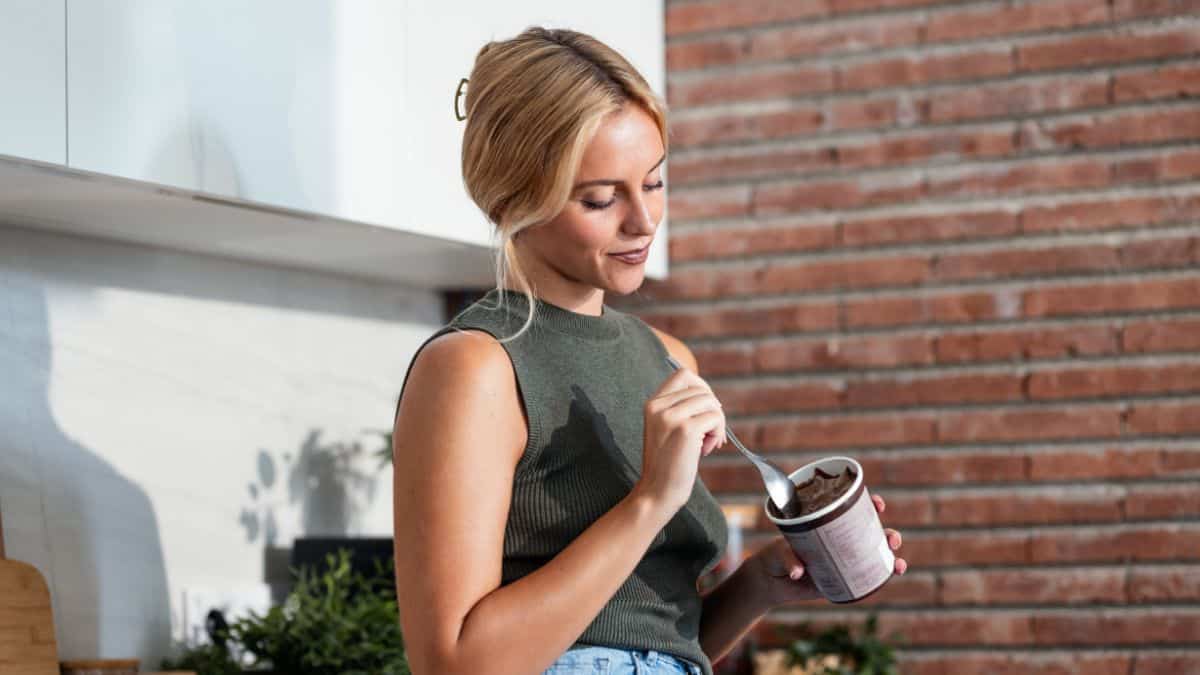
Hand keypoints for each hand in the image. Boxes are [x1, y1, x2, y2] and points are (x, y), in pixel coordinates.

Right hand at [636, 365, 726, 511]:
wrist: (657, 492)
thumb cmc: (667, 463)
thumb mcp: (666, 428)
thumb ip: (680, 408)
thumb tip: (711, 398)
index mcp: (653, 403)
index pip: (683, 375)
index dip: (702, 387)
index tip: (706, 409)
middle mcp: (659, 406)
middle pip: (701, 389)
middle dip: (712, 410)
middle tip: (710, 434)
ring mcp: (671, 416)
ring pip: (711, 402)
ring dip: (717, 423)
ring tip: (707, 444)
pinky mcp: (686, 430)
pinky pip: (715, 418)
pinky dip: (718, 433)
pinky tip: (706, 449)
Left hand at [748, 494, 906, 609]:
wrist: (769, 581)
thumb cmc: (774, 556)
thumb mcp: (779, 550)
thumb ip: (788, 556)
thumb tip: (798, 571)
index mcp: (827, 525)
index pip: (852, 510)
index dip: (869, 504)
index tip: (877, 503)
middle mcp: (840, 541)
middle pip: (872, 534)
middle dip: (888, 534)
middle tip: (891, 539)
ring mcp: (844, 560)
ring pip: (875, 556)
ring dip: (891, 556)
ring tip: (897, 563)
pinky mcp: (843, 580)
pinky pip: (868, 577)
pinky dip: (884, 575)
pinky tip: (894, 573)